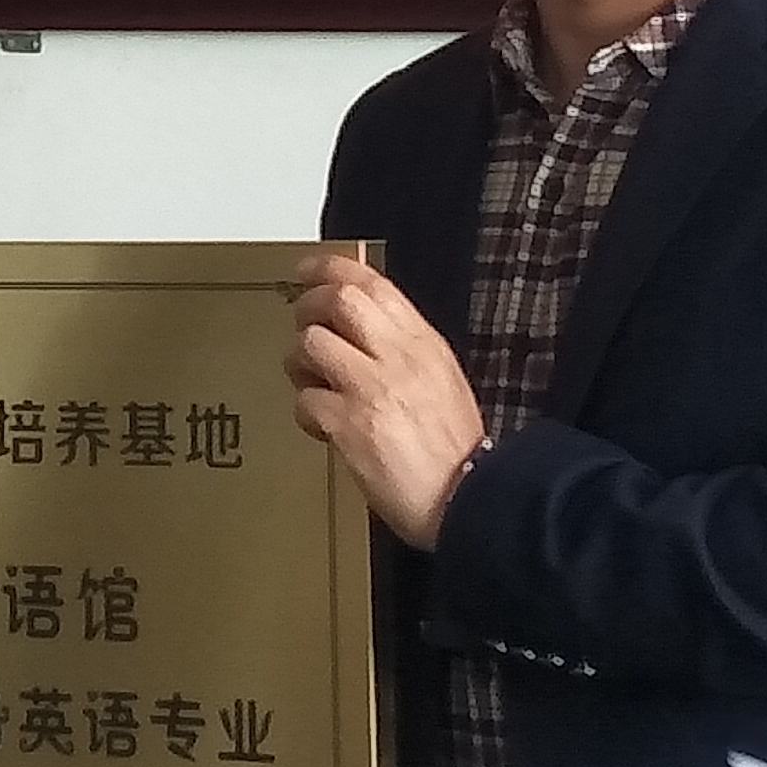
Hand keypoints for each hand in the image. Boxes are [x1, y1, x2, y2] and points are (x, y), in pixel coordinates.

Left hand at [285, 254, 485, 549]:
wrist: (466, 497)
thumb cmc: (454, 446)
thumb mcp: (441, 378)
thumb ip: (403, 347)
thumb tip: (360, 324)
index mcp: (422, 342)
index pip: (372, 284)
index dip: (331, 268)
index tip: (306, 270)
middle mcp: (397, 357)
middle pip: (337, 300)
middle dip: (306, 307)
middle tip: (302, 326)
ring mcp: (371, 389)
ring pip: (309, 344)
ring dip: (299, 363)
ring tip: (314, 385)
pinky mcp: (349, 425)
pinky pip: (306, 400)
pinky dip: (306, 413)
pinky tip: (323, 428)